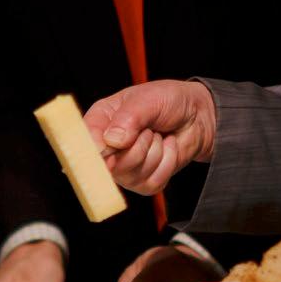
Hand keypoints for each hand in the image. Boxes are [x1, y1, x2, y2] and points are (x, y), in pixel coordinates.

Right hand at [84, 80, 216, 194]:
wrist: (196, 116)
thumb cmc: (168, 101)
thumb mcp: (148, 99)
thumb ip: (129, 117)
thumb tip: (112, 140)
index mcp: (100, 121)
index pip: (84, 143)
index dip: (95, 149)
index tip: (109, 147)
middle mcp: (107, 148)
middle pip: (110, 164)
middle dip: (138, 146)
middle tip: (148, 130)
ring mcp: (124, 168)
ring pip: (133, 174)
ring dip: (155, 152)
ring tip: (158, 136)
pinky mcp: (142, 182)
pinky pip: (151, 182)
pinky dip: (166, 163)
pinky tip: (166, 148)